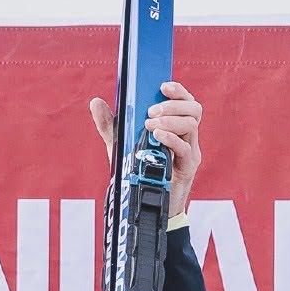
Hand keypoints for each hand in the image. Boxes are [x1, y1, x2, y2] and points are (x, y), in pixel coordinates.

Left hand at [89, 78, 203, 222]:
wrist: (142, 204)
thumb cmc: (137, 172)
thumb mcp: (120, 144)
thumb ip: (109, 124)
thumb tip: (95, 102)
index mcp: (175, 127)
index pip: (185, 101)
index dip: (178, 91)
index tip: (162, 86)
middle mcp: (186, 137)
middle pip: (194, 109)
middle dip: (173, 105)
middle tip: (151, 111)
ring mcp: (189, 152)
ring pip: (192, 125)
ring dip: (171, 120)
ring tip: (151, 126)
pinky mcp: (188, 168)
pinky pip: (184, 148)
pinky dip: (170, 138)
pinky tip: (156, 136)